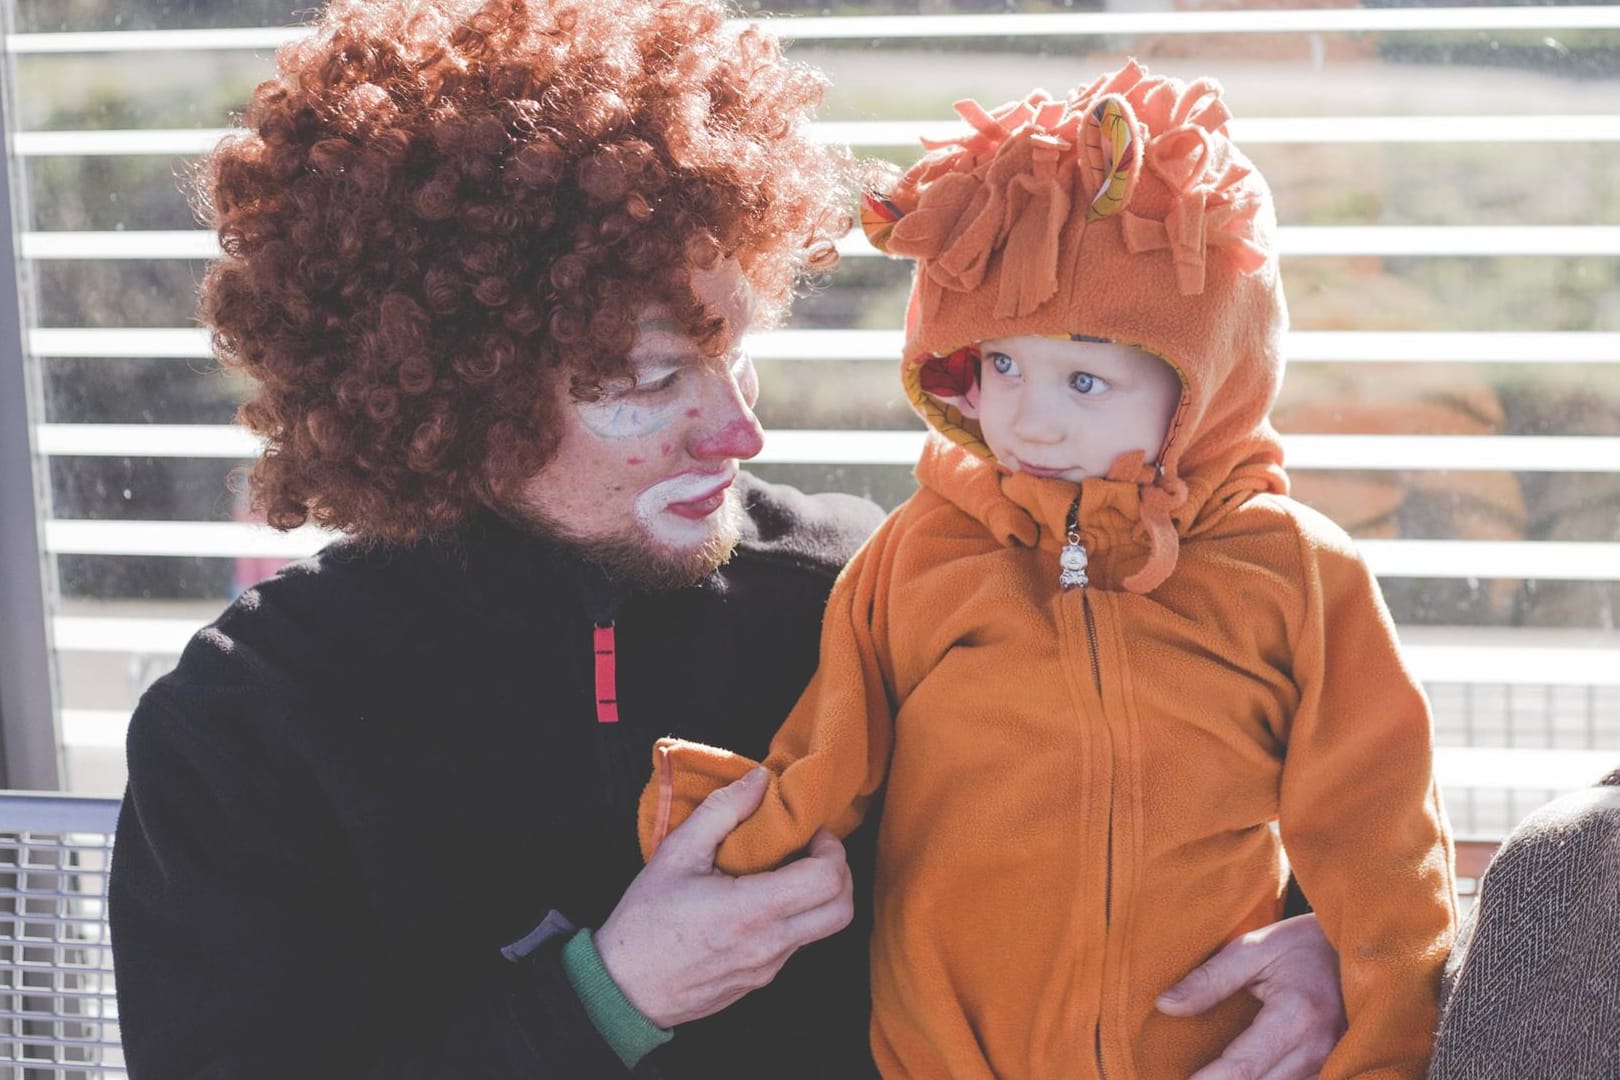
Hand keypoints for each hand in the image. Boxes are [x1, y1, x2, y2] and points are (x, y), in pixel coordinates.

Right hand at [594, 767, 854, 1027]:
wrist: (622, 989)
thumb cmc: (644, 920)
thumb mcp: (676, 853)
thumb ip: (722, 810)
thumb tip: (760, 779)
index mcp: (751, 911)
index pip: (827, 880)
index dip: (831, 848)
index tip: (809, 832)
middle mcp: (769, 945)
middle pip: (841, 910)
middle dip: (839, 872)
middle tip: (811, 850)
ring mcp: (767, 969)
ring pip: (822, 929)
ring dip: (817, 896)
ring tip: (782, 871)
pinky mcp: (760, 981)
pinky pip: (796, 945)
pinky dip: (795, 916)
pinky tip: (761, 899)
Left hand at [1156, 913, 1345, 1079]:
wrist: (1356, 949)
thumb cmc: (1301, 944)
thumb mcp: (1253, 948)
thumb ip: (1210, 979)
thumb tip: (1165, 1005)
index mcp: (1297, 1016)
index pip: (1242, 1068)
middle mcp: (1318, 1049)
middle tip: (1184, 1076)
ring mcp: (1331, 1063)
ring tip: (1209, 1073)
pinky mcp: (1334, 1069)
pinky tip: (1239, 1074)